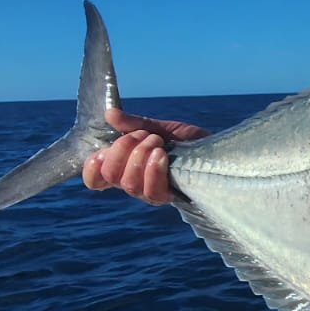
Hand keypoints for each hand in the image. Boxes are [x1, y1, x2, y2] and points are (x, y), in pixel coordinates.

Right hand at [82, 108, 210, 204]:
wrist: (217, 153)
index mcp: (125, 166)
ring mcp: (150, 192)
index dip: (92, 168)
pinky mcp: (168, 197)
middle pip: (110, 176)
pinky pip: (151, 191)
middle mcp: (134, 182)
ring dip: (140, 156)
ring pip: (129, 184)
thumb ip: (134, 123)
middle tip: (143, 135)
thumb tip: (110, 114)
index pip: (95, 179)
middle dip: (121, 149)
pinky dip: (153, 169)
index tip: (100, 152)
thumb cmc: (186, 142)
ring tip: (157, 142)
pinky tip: (162, 155)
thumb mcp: (159, 128)